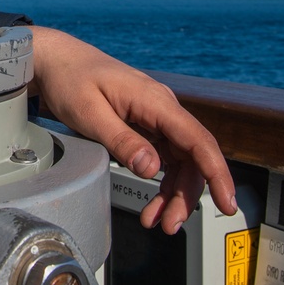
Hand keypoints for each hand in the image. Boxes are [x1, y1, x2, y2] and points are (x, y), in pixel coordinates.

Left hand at [27, 26, 236, 233]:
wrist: (56, 59)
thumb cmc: (70, 78)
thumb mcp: (89, 112)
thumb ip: (121, 140)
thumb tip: (152, 169)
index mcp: (154, 100)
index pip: (198, 140)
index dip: (217, 173)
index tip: (227, 202)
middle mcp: (162, 107)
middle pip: (191, 157)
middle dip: (187, 194)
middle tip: (170, 224)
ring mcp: (155, 116)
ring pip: (179, 161)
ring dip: (174, 193)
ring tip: (158, 220)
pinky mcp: (144, 123)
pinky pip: (163, 156)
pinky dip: (161, 181)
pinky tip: (153, 201)